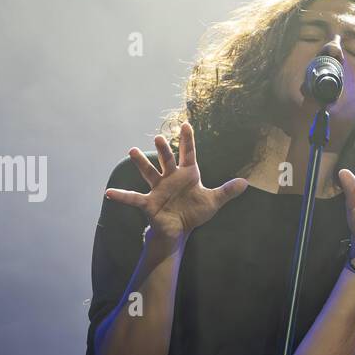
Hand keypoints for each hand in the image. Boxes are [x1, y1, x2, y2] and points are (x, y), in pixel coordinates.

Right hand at [105, 122, 247, 241]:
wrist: (179, 230)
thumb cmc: (193, 212)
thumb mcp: (212, 202)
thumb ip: (227, 191)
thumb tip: (246, 183)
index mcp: (186, 174)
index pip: (188, 153)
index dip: (187, 140)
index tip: (186, 124)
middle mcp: (170, 178)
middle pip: (166, 160)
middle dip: (163, 149)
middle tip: (158, 137)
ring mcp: (158, 189)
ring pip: (149, 172)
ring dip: (141, 163)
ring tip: (132, 150)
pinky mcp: (149, 203)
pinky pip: (133, 198)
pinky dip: (122, 196)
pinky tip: (109, 193)